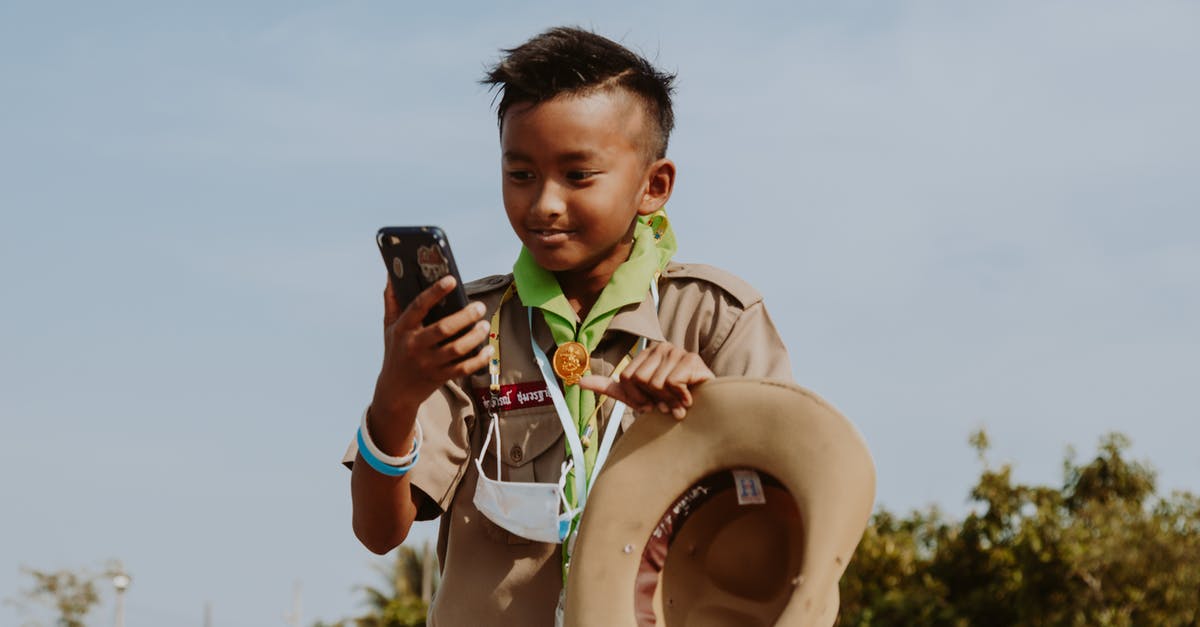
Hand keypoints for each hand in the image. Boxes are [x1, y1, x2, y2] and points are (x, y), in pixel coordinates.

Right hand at [371, 275, 492, 424]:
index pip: (419, 307)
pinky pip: (463, 368)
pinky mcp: (440, 377)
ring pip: (456, 349)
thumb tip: (393, 275)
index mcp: (403, 329)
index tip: (451, 280)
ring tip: (484, 325)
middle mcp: (414, 346)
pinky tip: (488, 349)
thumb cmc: (395, 352)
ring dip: (474, 336)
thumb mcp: (389, 327)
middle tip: (479, 307)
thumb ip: (392, 301)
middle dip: (464, 316)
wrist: (395, 391)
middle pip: (442, 329)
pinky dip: (479, 360)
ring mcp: (428, 363)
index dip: (435, 292)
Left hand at [577, 342, 712, 418]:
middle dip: (654, 400)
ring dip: (669, 401)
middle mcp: (661, 347)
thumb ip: (609, 387)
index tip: (651, 405)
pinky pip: (672, 382)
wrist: (704, 413)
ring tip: (680, 402)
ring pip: (656, 383)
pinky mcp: (692, 359)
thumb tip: (578, 381)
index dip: (636, 398)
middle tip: (668, 405)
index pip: (625, 378)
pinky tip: (690, 398)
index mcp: (646, 353)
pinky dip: (681, 398)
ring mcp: (677, 351)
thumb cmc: (670, 403)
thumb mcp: (636, 396)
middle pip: (640, 380)